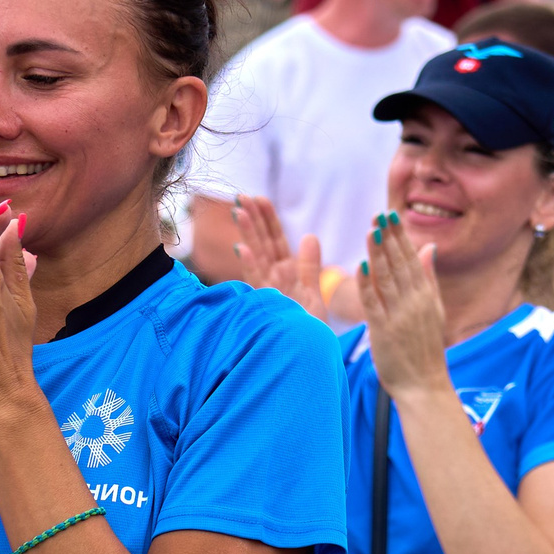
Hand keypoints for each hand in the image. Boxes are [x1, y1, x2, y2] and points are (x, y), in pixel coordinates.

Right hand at [230, 195, 326, 319]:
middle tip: (241, 197)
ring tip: (240, 212)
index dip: (268, 220)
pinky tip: (242, 250)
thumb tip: (309, 236)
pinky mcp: (266, 306)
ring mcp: (268, 292)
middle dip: (253, 221)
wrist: (309, 356)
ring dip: (248, 235)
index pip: (275, 241)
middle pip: (263, 244)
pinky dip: (250, 266)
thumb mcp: (313, 294)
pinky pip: (257, 283)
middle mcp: (273, 280)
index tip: (259, 199)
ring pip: (256, 258)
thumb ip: (309, 266)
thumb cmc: (309, 329)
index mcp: (285, 273)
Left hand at [355, 212, 453, 399]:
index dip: (400, 237)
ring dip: (378, 254)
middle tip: (379, 214)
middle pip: (399, 264)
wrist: (425, 386)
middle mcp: (414, 302)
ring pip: (387, 279)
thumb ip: (430, 278)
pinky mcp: (384, 332)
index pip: (411, 259)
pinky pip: (374, 304)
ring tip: (371, 230)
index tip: (390, 216)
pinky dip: (367, 285)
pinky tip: (361, 266)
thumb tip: (429, 248)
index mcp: (426, 296)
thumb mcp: (434, 310)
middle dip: (389, 238)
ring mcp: (399, 317)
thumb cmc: (426, 350)